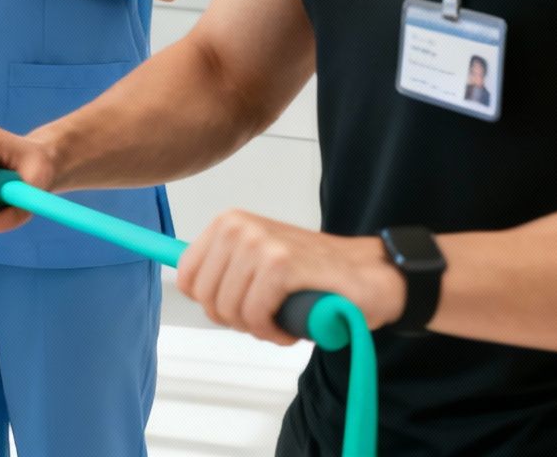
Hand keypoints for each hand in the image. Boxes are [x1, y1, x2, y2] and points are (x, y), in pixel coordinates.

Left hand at [175, 210, 406, 344]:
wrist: (369, 273)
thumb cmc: (313, 274)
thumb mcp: (257, 262)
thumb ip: (226, 270)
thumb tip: (192, 288)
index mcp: (228, 223)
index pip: (187, 275)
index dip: (211, 303)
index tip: (238, 309)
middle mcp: (239, 227)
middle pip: (206, 297)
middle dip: (233, 319)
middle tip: (265, 320)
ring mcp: (259, 244)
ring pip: (229, 309)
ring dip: (256, 329)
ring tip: (281, 322)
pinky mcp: (281, 265)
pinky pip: (255, 315)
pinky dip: (272, 333)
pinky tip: (292, 328)